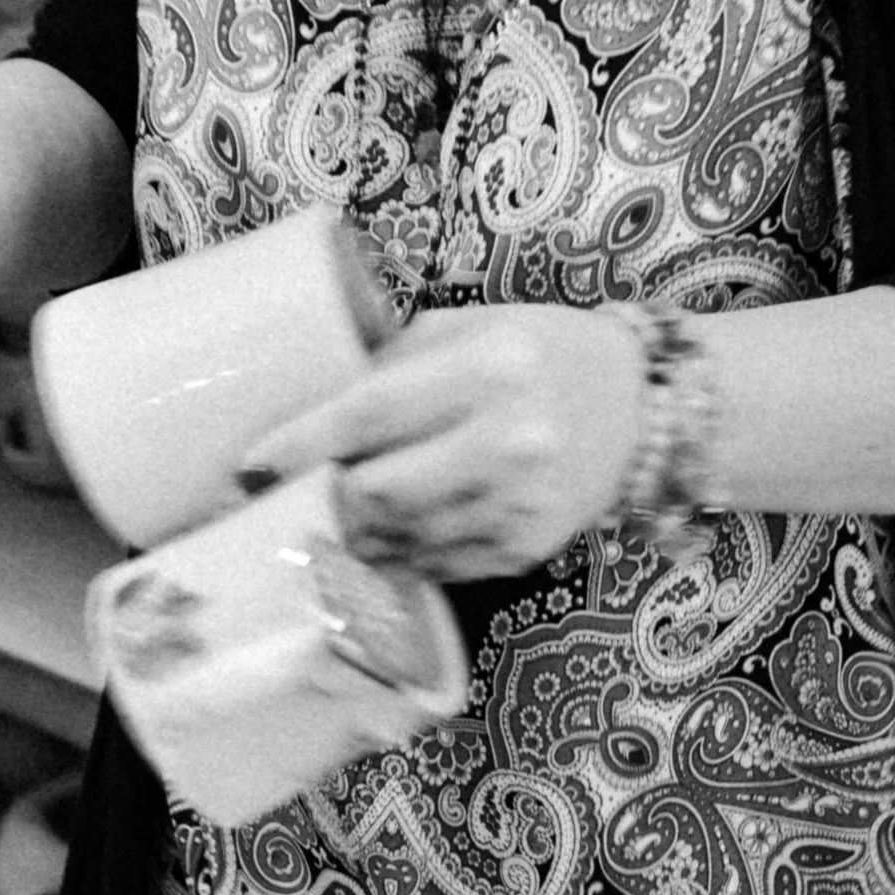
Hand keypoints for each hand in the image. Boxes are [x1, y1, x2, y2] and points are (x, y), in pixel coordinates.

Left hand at [238, 304, 646, 579]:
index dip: (302, 443)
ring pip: (398, 540)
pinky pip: (432, 567)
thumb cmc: (545, 355)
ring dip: (357, 530)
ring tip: (354, 507)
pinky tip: (398, 531)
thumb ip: (396, 359)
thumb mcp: (474, 328)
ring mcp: (519, 506)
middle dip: (332, 492)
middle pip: (376, 492)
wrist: (643, 411)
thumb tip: (310, 402)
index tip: (251, 463)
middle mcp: (508, 442)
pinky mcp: (524, 551)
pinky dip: (398, 554)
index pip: (372, 412)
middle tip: (319, 480)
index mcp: (489, 370)